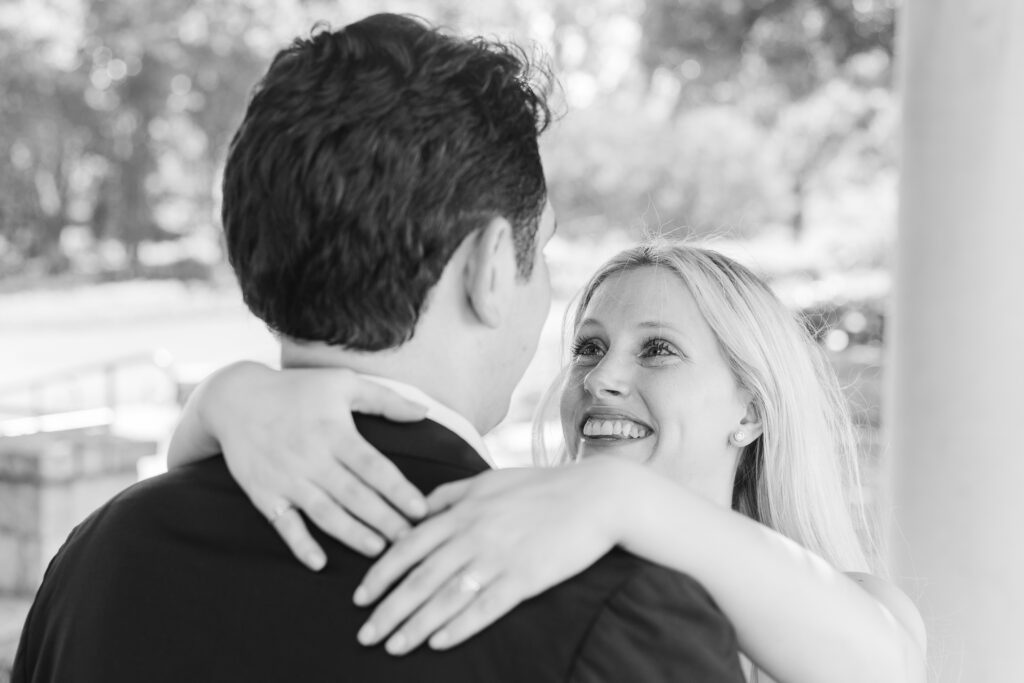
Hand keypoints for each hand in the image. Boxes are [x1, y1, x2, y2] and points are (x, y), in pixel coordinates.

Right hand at [201, 363, 429, 569]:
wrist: (234, 399)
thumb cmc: (296, 389)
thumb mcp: (342, 383)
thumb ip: (385, 399)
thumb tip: (424, 413)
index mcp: (335, 432)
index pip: (373, 466)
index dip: (398, 489)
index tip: (421, 509)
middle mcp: (312, 458)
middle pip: (354, 495)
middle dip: (384, 520)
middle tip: (411, 541)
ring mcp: (287, 478)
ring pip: (325, 513)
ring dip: (352, 534)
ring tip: (379, 551)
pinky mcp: (264, 494)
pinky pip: (284, 524)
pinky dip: (299, 544)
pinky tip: (319, 563)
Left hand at [352, 458, 634, 654]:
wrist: (595, 496)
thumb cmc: (542, 487)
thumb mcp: (489, 480)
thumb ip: (451, 493)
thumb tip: (420, 507)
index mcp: (462, 511)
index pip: (408, 546)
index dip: (380, 574)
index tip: (359, 597)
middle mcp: (472, 535)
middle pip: (419, 578)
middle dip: (387, 610)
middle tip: (364, 635)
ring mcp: (498, 558)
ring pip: (446, 597)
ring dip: (415, 625)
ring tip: (392, 647)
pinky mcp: (524, 578)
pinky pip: (485, 608)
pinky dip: (459, 627)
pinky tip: (438, 643)